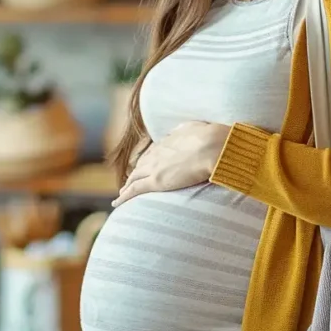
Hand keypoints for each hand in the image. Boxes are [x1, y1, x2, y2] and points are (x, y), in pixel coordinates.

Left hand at [112, 121, 230, 206]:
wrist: (213, 146)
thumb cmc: (211, 138)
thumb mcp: (197, 128)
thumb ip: (188, 131)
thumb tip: (187, 131)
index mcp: (168, 141)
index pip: (153, 152)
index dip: (148, 160)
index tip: (146, 165)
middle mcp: (158, 153)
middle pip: (141, 165)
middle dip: (136, 173)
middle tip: (132, 181)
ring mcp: (155, 167)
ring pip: (134, 177)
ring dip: (127, 185)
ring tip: (123, 192)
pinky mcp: (155, 181)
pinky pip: (134, 190)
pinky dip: (124, 196)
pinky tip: (117, 203)